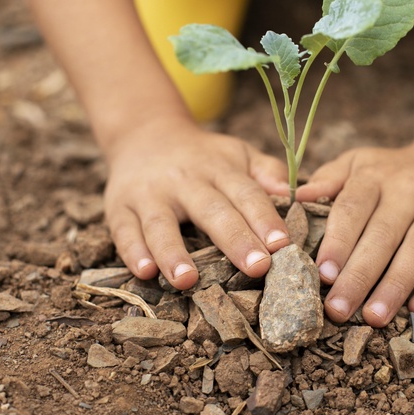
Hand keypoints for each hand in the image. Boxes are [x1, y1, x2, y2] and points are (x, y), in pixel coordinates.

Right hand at [103, 116, 290, 289]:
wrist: (144, 134)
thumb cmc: (203, 156)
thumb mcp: (237, 153)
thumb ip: (267, 171)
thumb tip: (295, 194)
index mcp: (219, 169)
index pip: (245, 193)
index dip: (264, 218)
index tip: (282, 245)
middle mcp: (185, 180)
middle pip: (211, 210)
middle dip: (234, 239)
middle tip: (256, 268)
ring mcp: (149, 194)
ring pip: (161, 223)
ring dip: (173, 252)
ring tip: (187, 280)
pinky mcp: (119, 207)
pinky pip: (125, 230)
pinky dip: (132, 252)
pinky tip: (144, 272)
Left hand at [296, 135, 413, 326]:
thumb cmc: (393, 171)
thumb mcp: (359, 163)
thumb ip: (328, 180)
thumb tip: (294, 199)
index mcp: (375, 175)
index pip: (353, 207)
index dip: (338, 241)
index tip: (323, 274)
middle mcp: (410, 188)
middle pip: (382, 235)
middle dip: (359, 275)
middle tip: (338, 310)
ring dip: (395, 286)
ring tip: (374, 318)